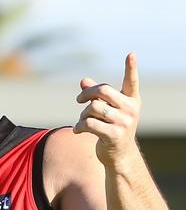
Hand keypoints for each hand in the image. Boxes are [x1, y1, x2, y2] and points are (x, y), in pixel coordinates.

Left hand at [74, 52, 141, 168]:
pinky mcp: (114, 135)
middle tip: (78, 100)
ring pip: (93, 108)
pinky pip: (89, 123)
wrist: (119, 155)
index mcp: (132, 99)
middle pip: (103, 91)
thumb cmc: (111, 127)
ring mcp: (124, 122)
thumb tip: (83, 80)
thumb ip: (96, 95)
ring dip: (83, 114)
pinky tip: (78, 130)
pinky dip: (79, 126)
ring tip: (82, 120)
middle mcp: (131, 109)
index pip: (132, 81)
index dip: (131, 67)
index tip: (130, 54)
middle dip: (86, 94)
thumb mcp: (106, 110)